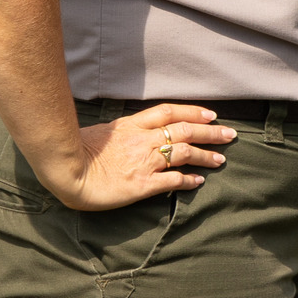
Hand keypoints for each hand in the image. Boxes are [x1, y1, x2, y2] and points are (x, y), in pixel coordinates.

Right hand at [49, 103, 235, 209]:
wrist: (66, 171)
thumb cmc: (77, 150)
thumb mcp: (103, 132)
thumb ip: (122, 131)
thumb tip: (133, 131)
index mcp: (132, 125)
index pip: (170, 112)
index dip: (193, 112)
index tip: (210, 114)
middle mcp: (143, 140)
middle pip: (184, 131)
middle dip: (210, 132)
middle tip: (230, 134)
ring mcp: (144, 162)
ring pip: (184, 153)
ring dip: (205, 156)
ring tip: (221, 159)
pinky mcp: (142, 185)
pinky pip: (172, 181)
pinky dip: (188, 180)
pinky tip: (199, 181)